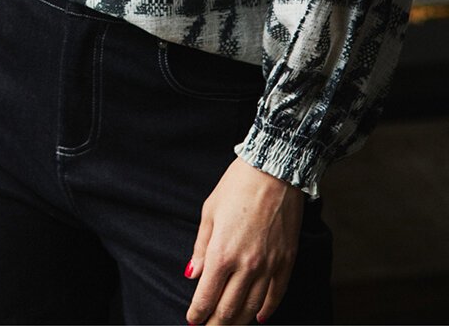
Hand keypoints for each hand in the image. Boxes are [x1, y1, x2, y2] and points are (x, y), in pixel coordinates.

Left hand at [184, 157, 303, 323]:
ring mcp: (268, 266)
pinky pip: (276, 296)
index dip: (197, 313)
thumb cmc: (237, 186)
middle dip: (215, 324)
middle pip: (228, 309)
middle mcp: (245, 265)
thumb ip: (201, 248)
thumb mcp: (209, 212)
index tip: (192, 320)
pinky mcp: (286, 262)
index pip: (206, 296)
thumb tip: (193, 275)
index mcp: (221, 253)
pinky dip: (266, 310)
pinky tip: (258, 316)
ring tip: (228, 325)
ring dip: (238, 321)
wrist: (273, 170)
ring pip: (252, 308)